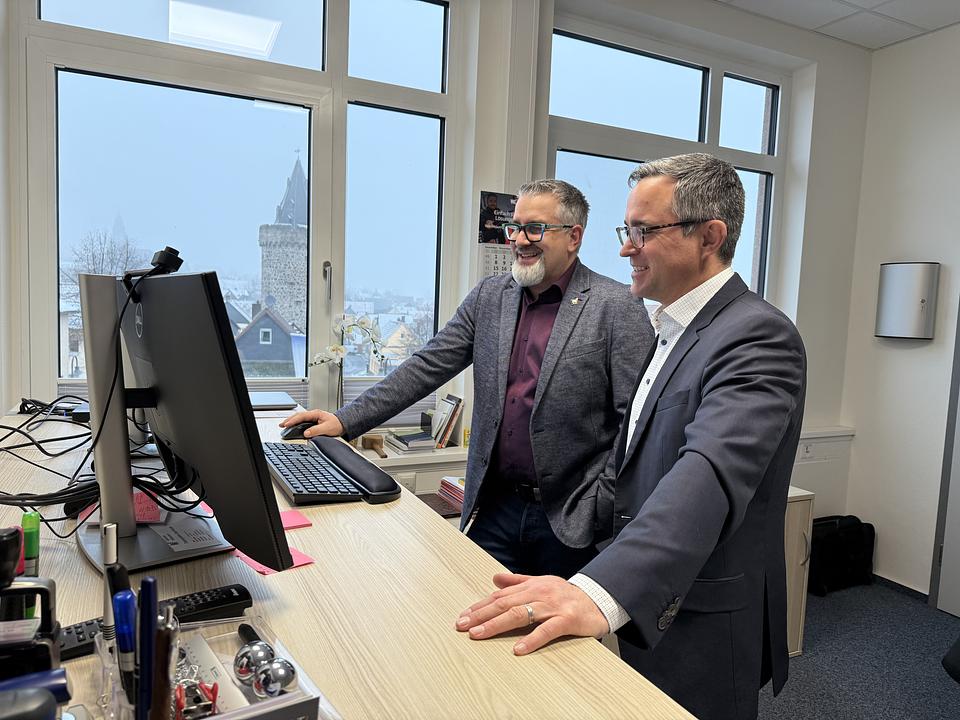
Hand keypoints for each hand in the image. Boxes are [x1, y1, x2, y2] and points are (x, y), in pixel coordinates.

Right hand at [278, 409, 343, 437]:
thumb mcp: (327, 428)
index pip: (301, 416)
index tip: (286, 424)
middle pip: (298, 416)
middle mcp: (313, 414)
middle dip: (289, 420)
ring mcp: (313, 417)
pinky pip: (302, 421)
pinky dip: (296, 423)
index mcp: (316, 414)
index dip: (293, 420)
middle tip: (281, 425)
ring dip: (291, 421)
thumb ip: (316, 430)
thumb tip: (306, 433)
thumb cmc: (336, 425)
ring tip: (284, 425)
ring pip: (299, 418)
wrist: (342, 424)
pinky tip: (292, 426)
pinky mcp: (313, 421)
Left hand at [455, 573, 608, 654]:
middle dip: (481, 614)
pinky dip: (532, 640)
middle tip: (462, 625)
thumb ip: (518, 581)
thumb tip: (494, 579)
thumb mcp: (542, 583)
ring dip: (496, 624)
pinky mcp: (567, 620)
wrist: (599, 599)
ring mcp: (553, 606)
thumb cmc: (568, 594)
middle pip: (505, 604)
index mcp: (532, 586)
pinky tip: (518, 649)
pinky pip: (547, 630)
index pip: (501, 596)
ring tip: (479, 634)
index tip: (464, 616)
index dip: (481, 605)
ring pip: (520, 614)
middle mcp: (539, 593)